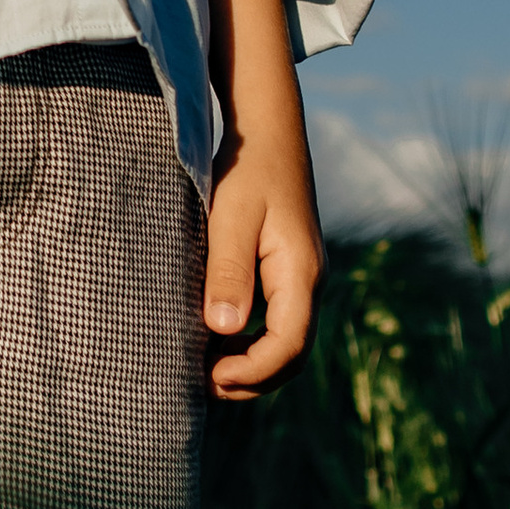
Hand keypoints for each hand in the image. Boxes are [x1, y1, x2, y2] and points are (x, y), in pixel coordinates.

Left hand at [203, 0, 325, 400]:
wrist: (265, 122)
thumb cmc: (245, 164)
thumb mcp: (231, 214)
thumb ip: (228, 270)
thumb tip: (225, 329)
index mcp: (299, 270)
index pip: (289, 346)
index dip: (253, 373)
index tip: (212, 378)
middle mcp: (307, 277)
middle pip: (292, 352)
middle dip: (253, 379)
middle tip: (202, 386)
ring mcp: (298, 272)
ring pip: (285, 338)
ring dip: (250, 362)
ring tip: (204, 370)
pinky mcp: (284, 263)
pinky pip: (274, 317)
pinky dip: (249, 338)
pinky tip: (213, 337)